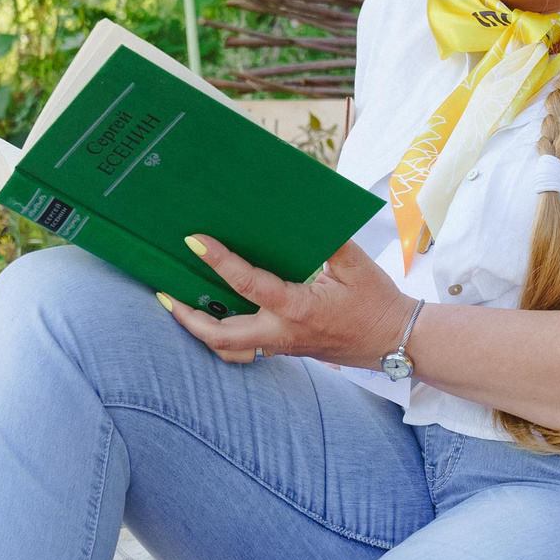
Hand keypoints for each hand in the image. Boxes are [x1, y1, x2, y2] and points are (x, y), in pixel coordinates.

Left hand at [160, 235, 416, 367]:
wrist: (397, 342)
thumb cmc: (378, 302)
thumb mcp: (355, 264)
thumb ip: (327, 239)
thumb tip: (302, 209)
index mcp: (297, 308)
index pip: (246, 284)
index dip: (218, 260)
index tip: (194, 240)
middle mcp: (282, 333)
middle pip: (220, 336)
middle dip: (187, 316)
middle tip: (163, 293)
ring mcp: (281, 346)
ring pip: (228, 350)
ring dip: (200, 331)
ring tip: (178, 307)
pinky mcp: (286, 350)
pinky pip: (244, 350)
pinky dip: (222, 336)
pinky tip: (214, 316)